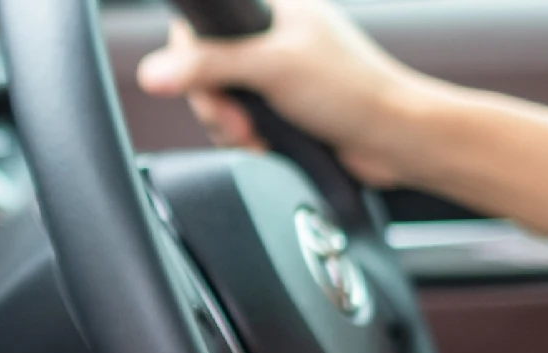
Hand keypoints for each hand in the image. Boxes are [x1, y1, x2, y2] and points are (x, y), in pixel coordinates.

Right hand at [137, 0, 435, 185]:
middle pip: (203, 68)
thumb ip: (209, 65)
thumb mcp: (272, 68)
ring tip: (257, 136)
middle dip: (214, 103)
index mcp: (272, 8)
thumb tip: (153, 72)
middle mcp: (270, 37)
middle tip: (237, 119)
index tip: (208, 84)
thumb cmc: (353, 91)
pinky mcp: (277, 108)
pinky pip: (237, 123)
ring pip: (218, 101)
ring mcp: (273, 74)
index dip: (192, 58)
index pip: (201, 24)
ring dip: (230, 127)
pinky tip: (266, 144)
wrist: (394, 140)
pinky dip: (245, 140)